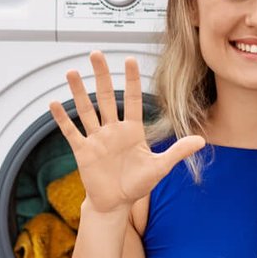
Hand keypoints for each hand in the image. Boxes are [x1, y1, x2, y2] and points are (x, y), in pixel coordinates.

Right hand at [48, 51, 205, 215]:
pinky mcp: (82, 151)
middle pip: (106, 97)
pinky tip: (55, 104)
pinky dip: (62, 119)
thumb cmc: (137, 186)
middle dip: (101, 75)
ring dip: (79, 92)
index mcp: (132, 131)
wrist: (115, 204)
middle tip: (96, 53)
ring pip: (86, 110)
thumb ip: (177, 152)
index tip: (129, 59)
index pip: (133, 99)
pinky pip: (71, 132)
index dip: (131, 79)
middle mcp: (113, 130)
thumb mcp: (159, 168)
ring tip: (72, 73)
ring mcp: (96, 139)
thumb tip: (201, 141)